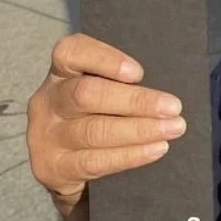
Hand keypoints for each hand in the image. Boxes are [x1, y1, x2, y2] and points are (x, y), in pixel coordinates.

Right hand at [26, 34, 185, 211]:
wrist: (58, 168)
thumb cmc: (89, 119)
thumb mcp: (95, 94)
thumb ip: (118, 86)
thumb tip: (163, 93)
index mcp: (60, 74)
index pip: (70, 52)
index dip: (104, 59)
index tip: (139, 73)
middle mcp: (48, 101)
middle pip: (86, 95)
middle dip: (135, 101)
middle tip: (173, 107)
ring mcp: (47, 136)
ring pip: (95, 131)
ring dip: (140, 129)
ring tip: (173, 128)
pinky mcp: (55, 167)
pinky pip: (95, 161)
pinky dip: (131, 155)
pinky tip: (156, 148)